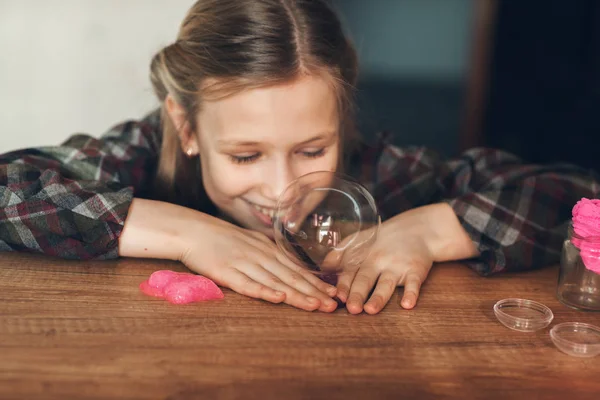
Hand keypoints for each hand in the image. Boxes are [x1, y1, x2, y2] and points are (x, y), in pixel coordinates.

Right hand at [181, 214, 338, 311]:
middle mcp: (261, 255)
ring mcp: (244, 263)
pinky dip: (264, 291)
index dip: (316, 282)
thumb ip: (270, 251)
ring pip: (275, 281)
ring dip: (296, 294)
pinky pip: (248, 284)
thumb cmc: (222, 238)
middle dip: (313, 292)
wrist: (193, 230)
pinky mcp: (227, 272)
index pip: (297, 268)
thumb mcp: (252, 240)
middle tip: (332, 306)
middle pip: (291, 276)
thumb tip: (290, 261)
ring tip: (314, 306)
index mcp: (268, 249)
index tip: (334, 294)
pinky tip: (278, 298)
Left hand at [330, 203, 477, 314]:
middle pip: (365, 279)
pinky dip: (411, 294)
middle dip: (357, 294)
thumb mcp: (359, 242)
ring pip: (386, 284)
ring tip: (371, 310)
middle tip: (351, 309)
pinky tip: (407, 305)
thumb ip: (339, 255)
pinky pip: (414, 283)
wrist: (417, 229)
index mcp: (362, 257)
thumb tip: (321, 269)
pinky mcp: (416, 270)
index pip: (350, 272)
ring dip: (379, 297)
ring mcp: (397, 266)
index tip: (337, 297)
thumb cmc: (381, 241)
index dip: (343, 285)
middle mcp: (378, 261)